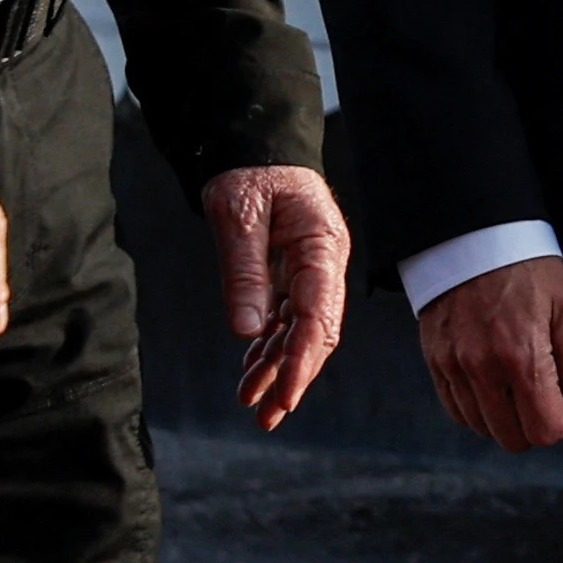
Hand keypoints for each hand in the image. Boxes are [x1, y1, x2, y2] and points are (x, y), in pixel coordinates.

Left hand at [204, 163, 350, 428]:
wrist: (254, 146)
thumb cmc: (249, 172)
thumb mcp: (238, 215)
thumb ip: (244, 271)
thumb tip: (247, 332)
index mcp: (322, 246)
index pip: (318, 316)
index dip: (301, 361)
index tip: (284, 396)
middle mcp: (324, 263)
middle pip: (316, 333)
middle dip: (293, 377)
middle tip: (267, 416)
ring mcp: (312, 270)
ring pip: (300, 332)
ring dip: (277, 368)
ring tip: (250, 402)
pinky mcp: (294, 273)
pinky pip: (285, 319)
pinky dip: (268, 347)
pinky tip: (251, 372)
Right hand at [415, 253, 562, 452]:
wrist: (473, 234)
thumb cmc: (525, 267)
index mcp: (522, 356)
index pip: (546, 429)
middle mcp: (482, 368)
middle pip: (514, 438)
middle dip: (537, 425)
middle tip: (547, 394)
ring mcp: (453, 367)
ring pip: (483, 429)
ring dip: (507, 419)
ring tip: (519, 384)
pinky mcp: (435, 362)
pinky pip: (456, 411)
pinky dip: (478, 409)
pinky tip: (493, 385)